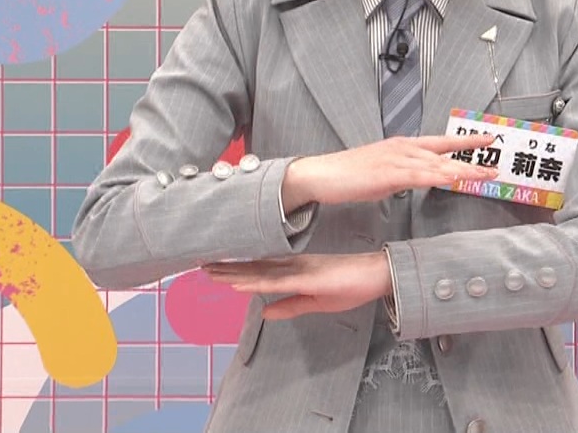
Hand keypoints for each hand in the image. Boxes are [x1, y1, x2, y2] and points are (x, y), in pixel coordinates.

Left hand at [204, 252, 392, 319]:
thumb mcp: (316, 303)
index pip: (260, 270)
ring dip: (234, 272)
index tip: (214, 268)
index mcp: (295, 271)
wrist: (377, 277)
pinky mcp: (307, 277)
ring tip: (210, 271)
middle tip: (201, 265)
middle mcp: (292, 265)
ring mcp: (298, 270)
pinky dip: (255, 282)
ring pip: (259, 272)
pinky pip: (276, 281)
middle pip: (253, 267)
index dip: (236, 270)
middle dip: (227, 267)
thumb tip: (265, 311)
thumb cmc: (351, 286)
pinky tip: (238, 283)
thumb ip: (290, 306)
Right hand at [282, 134, 497, 209]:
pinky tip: (453, 180)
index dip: (466, 142)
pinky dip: (439, 177)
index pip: (441, 142)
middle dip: (471, 160)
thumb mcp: (383, 172)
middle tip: (495, 166)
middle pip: (445, 155)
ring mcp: (396, 161)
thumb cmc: (349, 174)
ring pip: (437, 165)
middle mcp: (403, 149)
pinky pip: (420, 176)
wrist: (323, 174)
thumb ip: (403, 174)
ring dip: (462, 171)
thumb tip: (416, 180)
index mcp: (403, 146)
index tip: (488, 140)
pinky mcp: (389, 175)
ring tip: (483, 175)